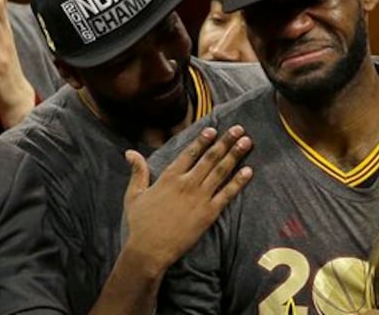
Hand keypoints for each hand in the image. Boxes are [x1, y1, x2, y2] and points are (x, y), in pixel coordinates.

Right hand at [120, 125, 252, 277]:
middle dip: (226, 141)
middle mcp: (187, 183)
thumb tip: (130, 152)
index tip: (213, 130)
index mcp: (169, 177)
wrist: (149, 250)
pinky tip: (249, 171)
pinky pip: (227, 194)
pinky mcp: (209, 213)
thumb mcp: (134, 195)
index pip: (190, 153)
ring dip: (235, 155)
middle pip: (210, 158)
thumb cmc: (140, 224)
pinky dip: (239, 182)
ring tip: (247, 142)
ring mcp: (200, 197)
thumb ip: (138, 172)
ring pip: (221, 171)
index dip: (203, 140)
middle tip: (239, 129)